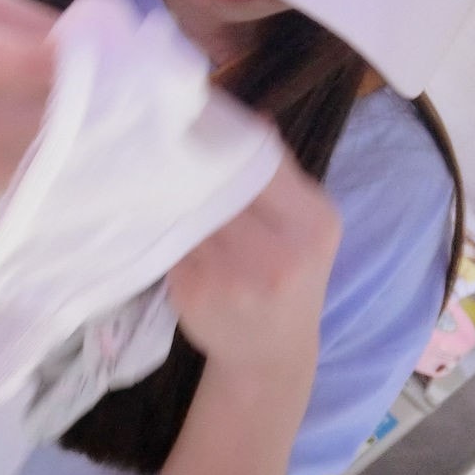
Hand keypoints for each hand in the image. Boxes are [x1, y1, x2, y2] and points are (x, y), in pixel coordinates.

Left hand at [167, 145, 341, 380]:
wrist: (270, 356)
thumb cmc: (292, 282)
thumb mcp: (309, 228)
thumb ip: (282, 176)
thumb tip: (255, 118)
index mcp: (312, 225)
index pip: (262, 163)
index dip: (227, 141)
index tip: (202, 124)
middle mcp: (277, 253)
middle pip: (220, 184)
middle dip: (196, 167)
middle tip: (172, 145)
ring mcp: (232, 276)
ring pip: (190, 210)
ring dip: (175, 195)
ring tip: (162, 180)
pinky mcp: (193, 292)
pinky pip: (171, 239)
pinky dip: (165, 227)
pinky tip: (164, 223)